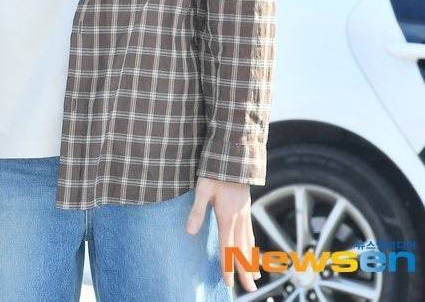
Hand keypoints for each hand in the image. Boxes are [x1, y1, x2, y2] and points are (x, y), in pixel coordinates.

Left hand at [186, 177, 260, 292]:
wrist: (234, 155)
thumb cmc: (215, 171)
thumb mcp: (202, 189)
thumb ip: (197, 211)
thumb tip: (190, 231)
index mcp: (227, 216)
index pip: (227, 247)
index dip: (227, 265)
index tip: (228, 282)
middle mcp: (238, 218)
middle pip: (242, 250)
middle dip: (245, 271)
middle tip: (250, 290)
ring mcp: (244, 213)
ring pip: (248, 242)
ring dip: (251, 261)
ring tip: (255, 276)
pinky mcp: (246, 207)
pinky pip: (250, 231)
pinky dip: (252, 245)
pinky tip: (252, 249)